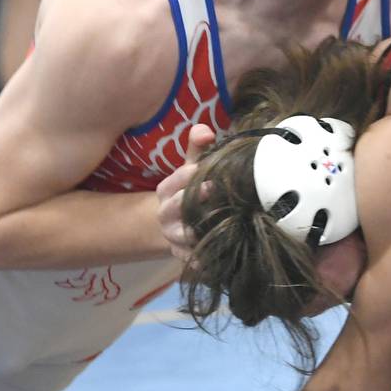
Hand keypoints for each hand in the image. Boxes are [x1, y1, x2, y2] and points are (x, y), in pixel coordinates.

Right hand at [155, 124, 215, 259]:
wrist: (175, 226)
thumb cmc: (189, 191)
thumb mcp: (191, 169)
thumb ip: (198, 148)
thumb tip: (204, 130)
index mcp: (166, 190)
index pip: (176, 179)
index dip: (191, 175)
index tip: (208, 170)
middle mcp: (165, 214)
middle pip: (177, 208)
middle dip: (194, 200)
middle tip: (215, 191)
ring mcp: (172, 237)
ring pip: (185, 236)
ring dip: (202, 231)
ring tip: (224, 225)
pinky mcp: (182, 256)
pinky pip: (192, 260)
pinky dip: (204, 260)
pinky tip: (220, 257)